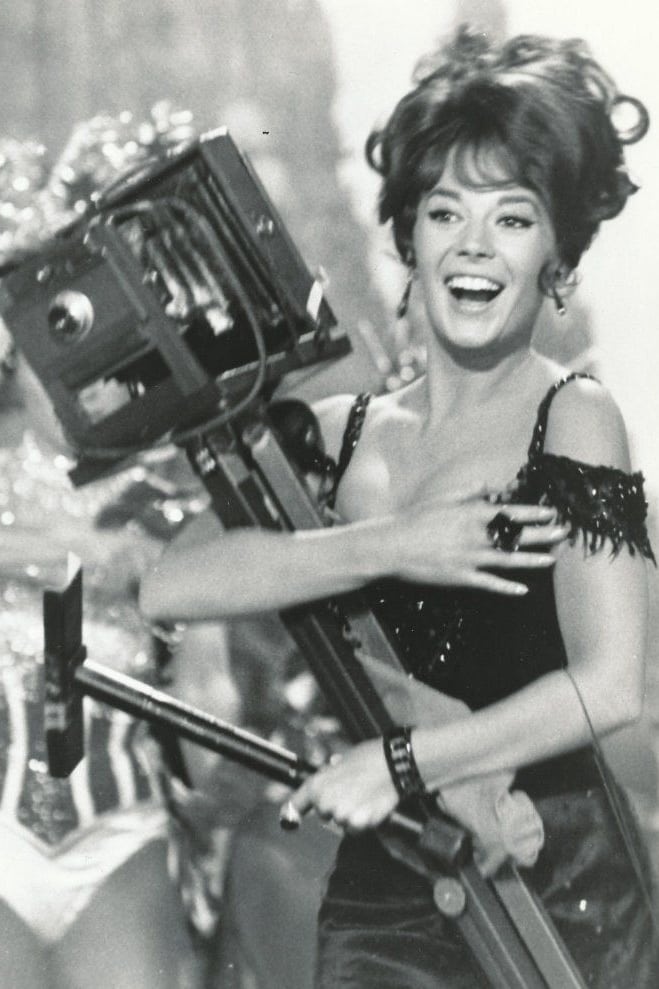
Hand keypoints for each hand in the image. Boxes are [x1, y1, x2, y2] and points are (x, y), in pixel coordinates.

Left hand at [283, 739, 397, 831]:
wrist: (392, 763)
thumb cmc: (369, 757)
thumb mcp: (342, 759)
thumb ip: (331, 772)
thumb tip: (330, 768)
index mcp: (317, 784)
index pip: (296, 803)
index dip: (292, 812)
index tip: (289, 819)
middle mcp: (324, 801)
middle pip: (325, 814)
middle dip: (337, 807)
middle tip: (354, 792)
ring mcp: (341, 814)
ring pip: (342, 823)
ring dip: (352, 816)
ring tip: (365, 797)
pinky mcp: (358, 823)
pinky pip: (356, 829)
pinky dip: (364, 822)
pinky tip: (372, 806)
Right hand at [386, 488, 568, 594]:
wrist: (392, 545)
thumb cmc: (415, 519)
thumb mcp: (442, 498)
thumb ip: (468, 491)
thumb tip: (489, 485)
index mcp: (471, 514)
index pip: (510, 512)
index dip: (534, 513)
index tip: (552, 512)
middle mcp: (475, 535)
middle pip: (516, 535)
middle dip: (542, 534)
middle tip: (564, 533)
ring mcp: (470, 558)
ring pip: (508, 560)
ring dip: (532, 560)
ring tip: (552, 560)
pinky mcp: (461, 577)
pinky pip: (489, 583)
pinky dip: (507, 587)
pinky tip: (523, 590)